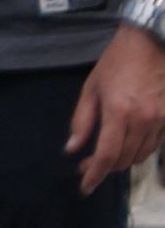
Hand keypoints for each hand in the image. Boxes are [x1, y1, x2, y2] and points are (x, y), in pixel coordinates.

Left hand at [68, 29, 164, 195]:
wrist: (152, 40)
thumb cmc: (117, 62)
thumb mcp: (91, 89)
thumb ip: (81, 121)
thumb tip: (72, 148)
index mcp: (119, 112)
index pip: (107, 156)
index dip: (94, 175)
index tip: (84, 187)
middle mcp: (144, 119)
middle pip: (125, 159)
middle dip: (105, 168)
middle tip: (88, 165)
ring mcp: (162, 118)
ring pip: (142, 154)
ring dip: (123, 161)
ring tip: (106, 157)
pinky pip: (157, 143)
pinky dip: (141, 150)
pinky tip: (128, 146)